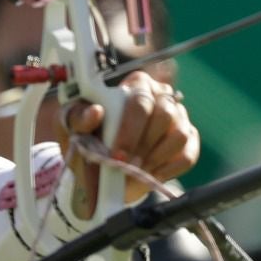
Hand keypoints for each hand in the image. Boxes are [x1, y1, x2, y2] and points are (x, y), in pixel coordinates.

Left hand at [57, 71, 199, 218]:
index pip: (140, 100)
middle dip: (143, 146)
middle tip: (126, 166)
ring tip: (134, 171)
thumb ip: (78, 117)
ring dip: (155, 158)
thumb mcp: (72, 126)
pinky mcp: (188, 140)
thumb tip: (95, 112)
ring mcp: (178, 117)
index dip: (130, 130)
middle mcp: (160, 96)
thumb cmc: (86, 138)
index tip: (116, 155)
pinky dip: (167, 169)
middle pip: (165, 115)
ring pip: (179, 135)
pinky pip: (188, 155)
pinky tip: (149, 175)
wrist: (98, 168)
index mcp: (134, 85)